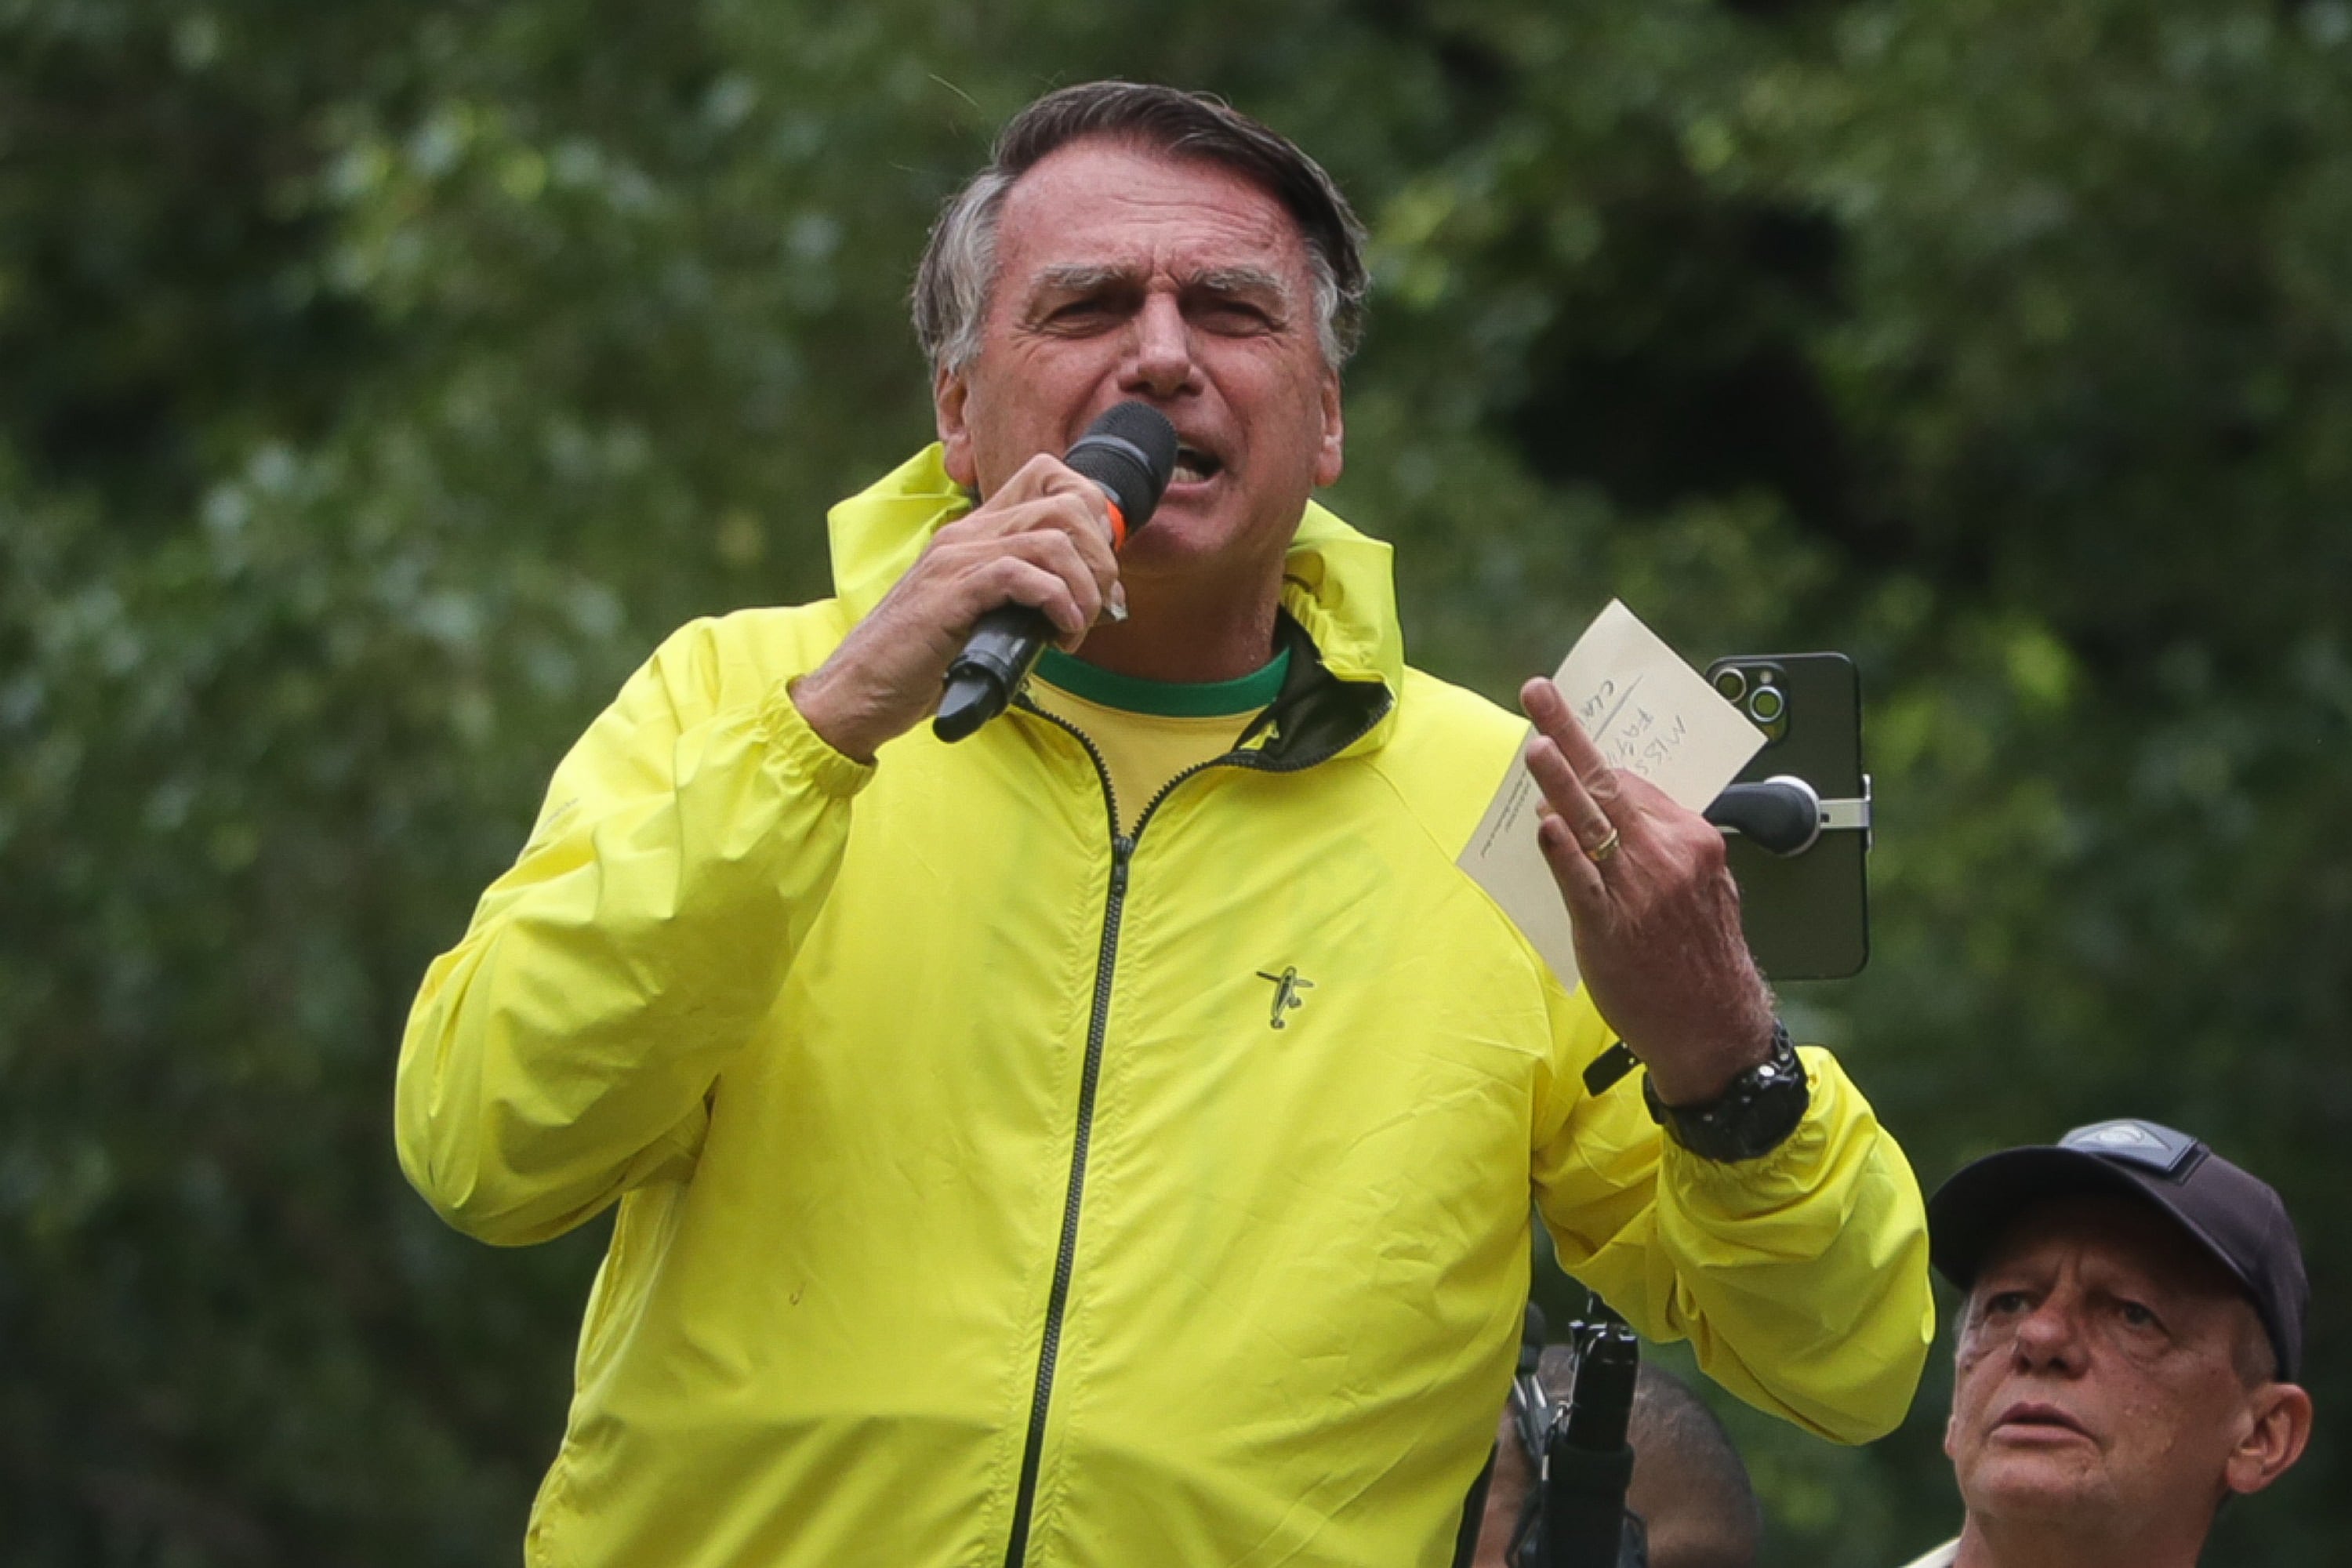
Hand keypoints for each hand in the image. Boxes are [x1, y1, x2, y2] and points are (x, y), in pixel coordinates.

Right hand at [793, 455, 1123, 760]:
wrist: (858, 690)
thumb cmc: (920, 663)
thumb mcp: (980, 615)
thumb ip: (1021, 596)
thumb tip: (1088, 604)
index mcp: (974, 532)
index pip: (1047, 475)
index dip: (1091, 512)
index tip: (1097, 567)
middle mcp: (966, 534)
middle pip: (1066, 506)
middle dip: (1100, 560)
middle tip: (1096, 609)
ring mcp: (955, 560)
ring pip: (1052, 539)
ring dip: (1083, 589)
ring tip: (1075, 629)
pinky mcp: (950, 593)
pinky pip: (1021, 575)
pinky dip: (1056, 603)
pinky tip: (1058, 634)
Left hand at [1519, 677, 1777, 1105]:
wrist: (1714, 1027)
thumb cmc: (1701, 960)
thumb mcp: (1701, 890)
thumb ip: (1663, 851)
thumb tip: (1613, 820)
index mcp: (1692, 840)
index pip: (1633, 784)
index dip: (1590, 759)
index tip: (1560, 728)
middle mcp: (1667, 856)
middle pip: (1611, 782)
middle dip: (1570, 733)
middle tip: (1539, 693)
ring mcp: (1639, 889)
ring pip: (1593, 821)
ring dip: (1561, 778)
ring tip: (1535, 743)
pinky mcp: (1611, 926)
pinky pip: (1583, 880)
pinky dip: (1563, 851)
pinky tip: (1545, 825)